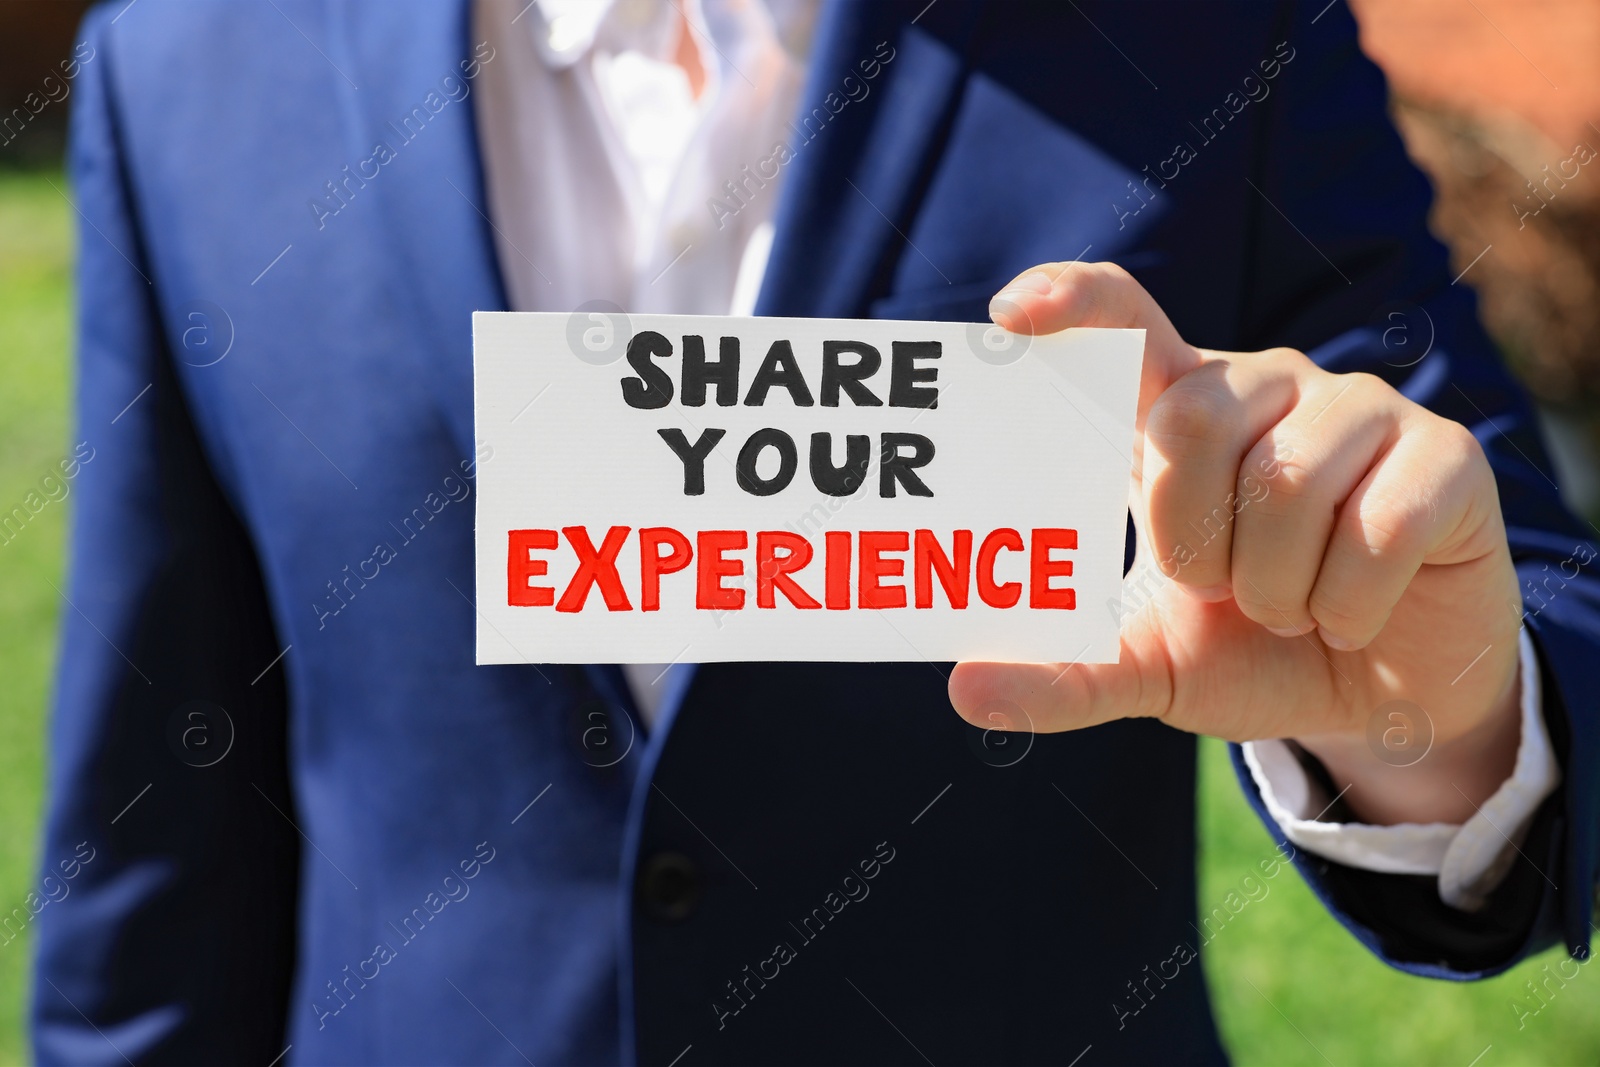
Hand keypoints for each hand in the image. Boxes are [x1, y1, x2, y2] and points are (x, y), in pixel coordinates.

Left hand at [949, 262, 1523, 824]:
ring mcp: (1361, 412)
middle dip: (1191, 539)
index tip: (1013, 312)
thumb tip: (965, 691)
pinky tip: (1357, 613)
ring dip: (1275, 588)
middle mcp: (1267, 389)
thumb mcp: (1148, 667)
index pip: (1128, 325)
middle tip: (1216, 588)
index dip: (1076, 303)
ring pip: (1289, 483)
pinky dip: (1351, 605)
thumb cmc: (1250, 650)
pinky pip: (1378, 529)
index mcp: (1182, 416)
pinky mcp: (1445, 457)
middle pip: (1192, 421)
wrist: (1378, 698)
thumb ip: (1064, 672)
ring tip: (1291, 607)